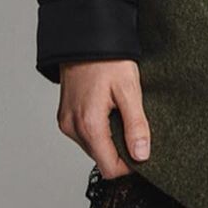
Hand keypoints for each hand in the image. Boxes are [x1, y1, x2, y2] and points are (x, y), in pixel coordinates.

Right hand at [56, 59, 151, 177]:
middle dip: (120, 151)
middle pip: (101, 158)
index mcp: (89, 125)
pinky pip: (84, 134)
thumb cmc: (108, 61)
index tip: (144, 154)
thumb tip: (142, 155)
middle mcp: (73, 128)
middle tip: (136, 129)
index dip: (129, 167)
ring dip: (109, 139)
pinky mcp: (64, 116)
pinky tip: (108, 110)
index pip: (110, 168)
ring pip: (92, 147)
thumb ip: (135, 125)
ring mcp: (66, 122)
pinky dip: (98, 130)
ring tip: (121, 114)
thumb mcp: (129, 89)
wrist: (85, 38)